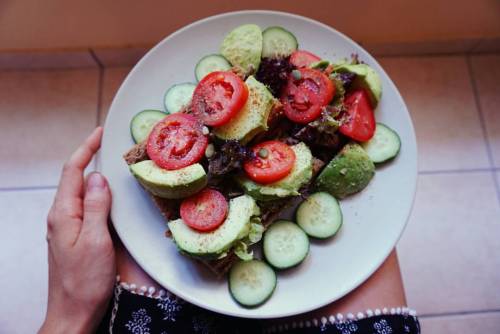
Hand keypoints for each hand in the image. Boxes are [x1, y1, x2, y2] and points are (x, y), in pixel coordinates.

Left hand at [40, 127, 115, 333]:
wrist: (72, 312)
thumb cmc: (84, 282)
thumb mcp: (95, 241)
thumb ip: (96, 207)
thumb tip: (98, 178)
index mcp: (63, 214)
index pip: (73, 171)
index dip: (86, 148)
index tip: (100, 133)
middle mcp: (61, 216)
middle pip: (74, 178)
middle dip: (89, 156)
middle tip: (109, 144)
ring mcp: (66, 227)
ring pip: (79, 191)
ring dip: (93, 175)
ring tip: (111, 164)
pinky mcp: (74, 236)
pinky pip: (84, 206)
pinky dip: (96, 193)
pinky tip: (107, 195)